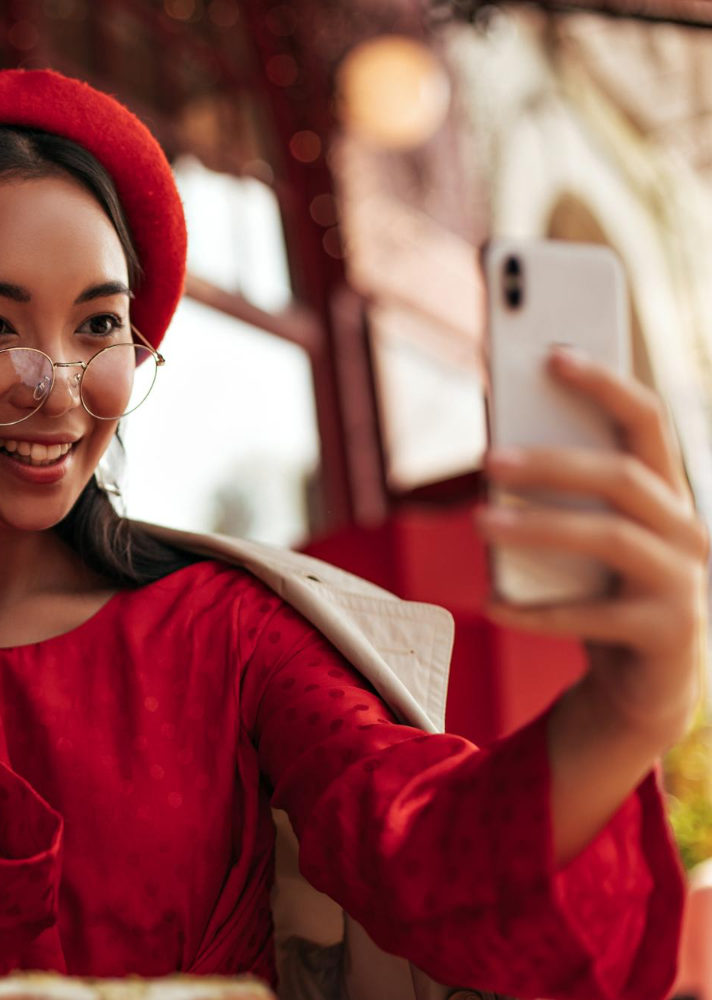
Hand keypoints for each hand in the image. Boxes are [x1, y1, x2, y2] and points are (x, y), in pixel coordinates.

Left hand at [477, 346, 710, 750]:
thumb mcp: (582, 538)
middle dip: (555, 462)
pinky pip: (594, 616)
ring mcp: (686, 583)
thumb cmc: (601, 593)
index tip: (552, 354)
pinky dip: (536, 610)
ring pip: (612, 538)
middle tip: (487, 459)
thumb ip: (555, 492)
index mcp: (667, 493)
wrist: (642, 686)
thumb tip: (494, 436)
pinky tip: (493, 605)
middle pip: (625, 477)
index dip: (606, 383)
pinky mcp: (669, 635)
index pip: (647, 420)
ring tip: (479, 522)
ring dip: (541, 527)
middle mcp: (688, 530)